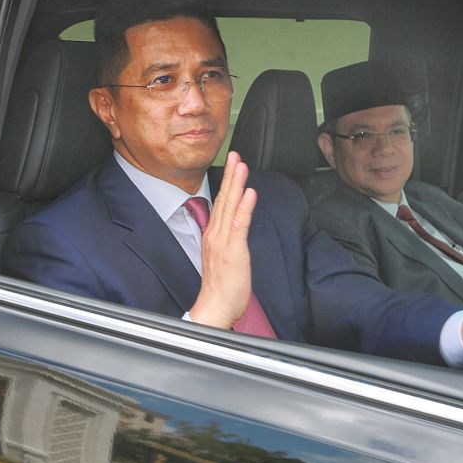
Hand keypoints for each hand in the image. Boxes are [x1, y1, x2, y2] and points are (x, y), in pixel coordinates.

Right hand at [189, 151, 257, 328]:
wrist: (214, 308)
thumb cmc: (221, 289)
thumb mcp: (223, 260)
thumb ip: (227, 242)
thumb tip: (234, 231)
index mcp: (213, 236)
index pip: (220, 204)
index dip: (227, 184)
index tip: (232, 166)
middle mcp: (215, 235)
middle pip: (223, 199)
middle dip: (230, 176)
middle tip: (235, 154)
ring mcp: (223, 242)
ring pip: (230, 207)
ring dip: (236, 184)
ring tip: (241, 165)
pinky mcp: (233, 251)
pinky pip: (239, 225)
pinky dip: (244, 207)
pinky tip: (249, 193)